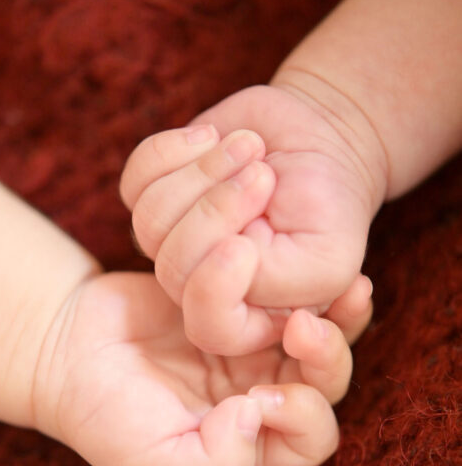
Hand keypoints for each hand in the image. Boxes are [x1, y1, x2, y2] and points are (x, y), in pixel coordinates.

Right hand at [31, 270, 371, 465]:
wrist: (65, 347)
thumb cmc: (103, 414)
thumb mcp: (151, 464)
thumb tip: (259, 416)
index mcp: (253, 445)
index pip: (310, 438)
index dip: (301, 418)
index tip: (255, 396)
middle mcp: (264, 397)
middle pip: (327, 381)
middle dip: (329, 356)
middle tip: (302, 326)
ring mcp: (255, 348)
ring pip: (319, 333)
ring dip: (338, 314)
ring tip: (349, 288)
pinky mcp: (242, 304)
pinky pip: (284, 292)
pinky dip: (304, 279)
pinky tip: (316, 262)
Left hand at [120, 84, 383, 352]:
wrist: (319, 140)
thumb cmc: (330, 203)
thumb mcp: (328, 256)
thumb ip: (276, 283)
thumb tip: (223, 263)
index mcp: (252, 318)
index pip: (210, 327)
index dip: (215, 287)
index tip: (244, 242)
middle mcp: (205, 290)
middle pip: (174, 269)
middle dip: (217, 209)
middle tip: (263, 171)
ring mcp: (175, 246)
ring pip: (151, 223)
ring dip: (203, 171)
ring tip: (250, 147)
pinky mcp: (155, 202)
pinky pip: (135, 184)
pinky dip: (175, 149)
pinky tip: (214, 137)